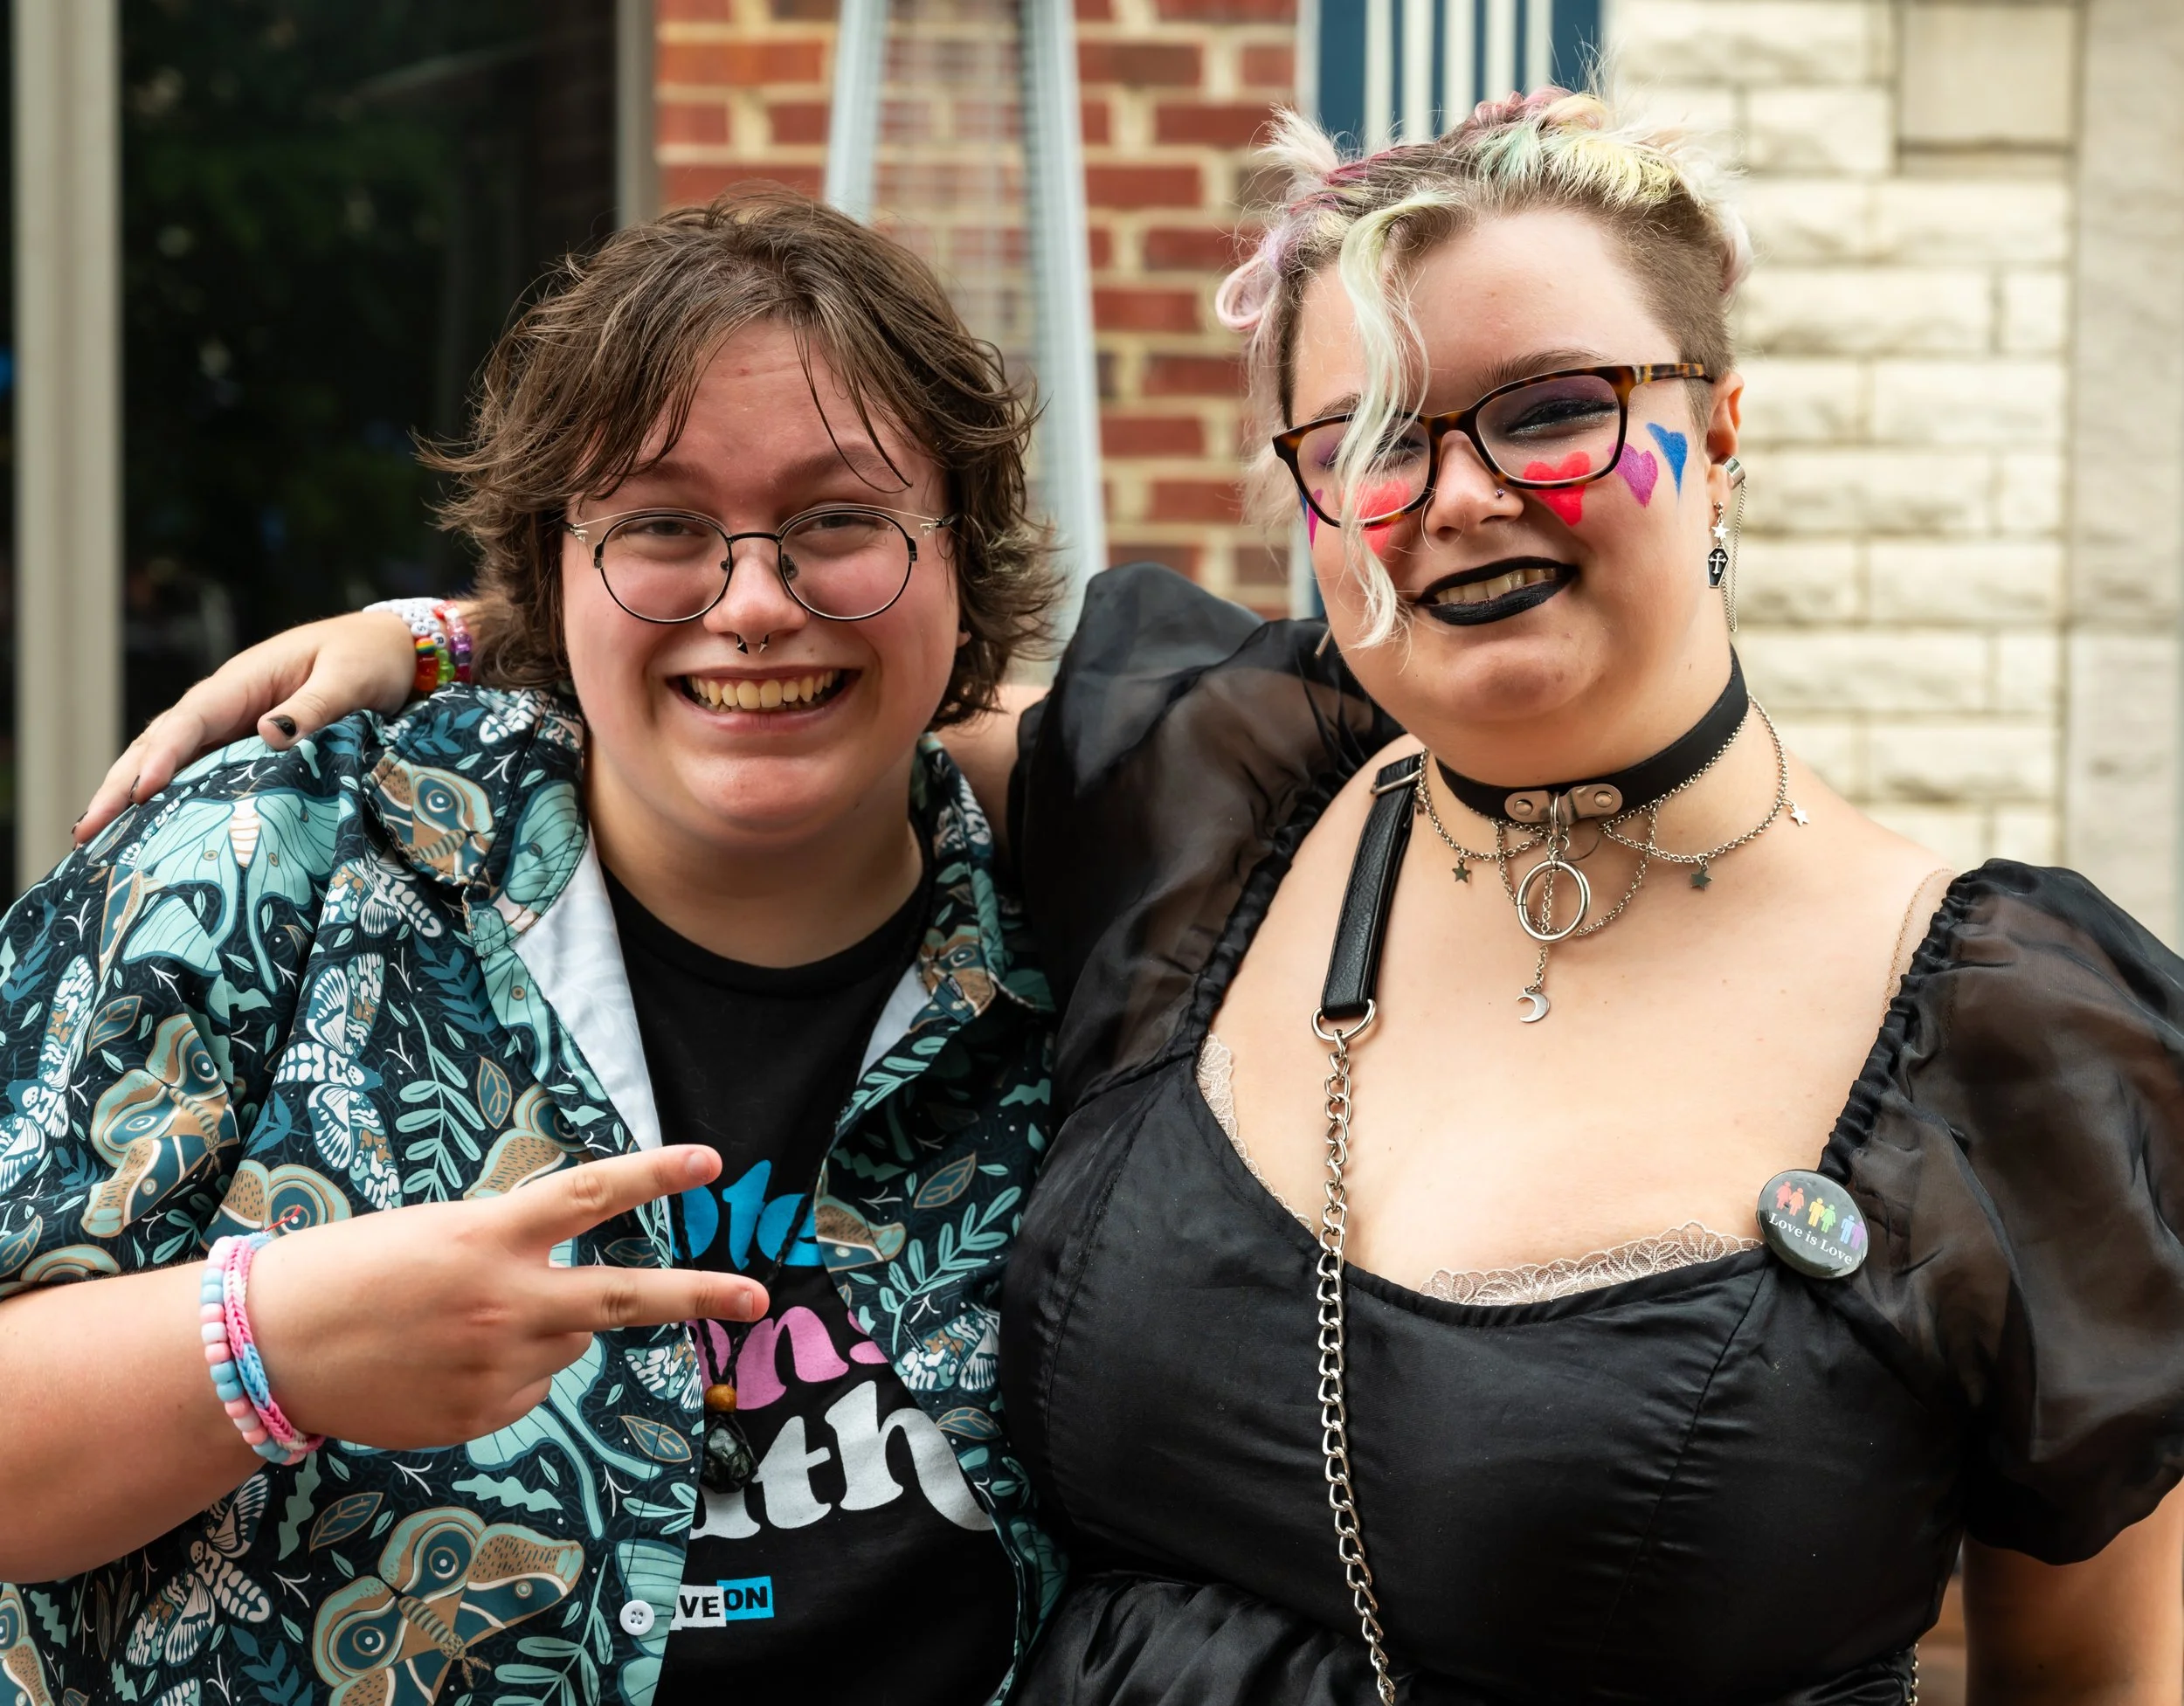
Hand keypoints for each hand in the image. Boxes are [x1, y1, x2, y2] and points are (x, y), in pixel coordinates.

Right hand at [75, 609, 422, 843]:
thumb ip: (314, 707)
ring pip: (168, 760)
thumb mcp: (348, 679)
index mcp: (243, 682)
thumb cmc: (368, 658)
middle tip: (85, 832)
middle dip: (119, 785)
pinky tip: (147, 829)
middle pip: (159, 744)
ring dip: (130, 795)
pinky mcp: (243, 744)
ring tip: (95, 840)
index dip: (162, 757)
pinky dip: (168, 798)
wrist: (388, 649)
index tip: (139, 794)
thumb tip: (269, 734)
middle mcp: (225, 703)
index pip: (189, 720)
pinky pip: (198, 772)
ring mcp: (230, 725)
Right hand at [246, 1146, 762, 1449]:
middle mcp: (505, 1301)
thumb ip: (511, 1246)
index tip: (711, 1162)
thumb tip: (571, 1287)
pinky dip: (507, 1373)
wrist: (271, 1348)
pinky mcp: (481, 1415)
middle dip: (700, 1295)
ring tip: (460, 1323)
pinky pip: (529, 1389)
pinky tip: (444, 1364)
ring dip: (543, 1330)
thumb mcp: (436, 1231)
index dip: (655, 1174)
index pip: (591, 1195)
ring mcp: (497, 1364)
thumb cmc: (351, 1271)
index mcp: (489, 1236)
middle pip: (626, 1298)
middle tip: (757, 1297)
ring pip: (568, 1345)